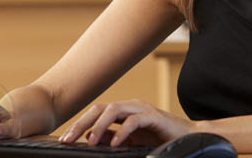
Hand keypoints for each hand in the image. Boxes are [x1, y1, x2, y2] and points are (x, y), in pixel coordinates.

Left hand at [59, 99, 193, 146]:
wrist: (187, 137)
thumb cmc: (159, 139)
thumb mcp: (131, 141)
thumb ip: (113, 137)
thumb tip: (91, 138)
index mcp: (124, 111)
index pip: (96, 113)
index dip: (79, 124)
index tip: (65, 140)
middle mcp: (131, 106)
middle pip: (101, 108)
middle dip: (82, 123)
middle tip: (67, 139)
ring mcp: (142, 109)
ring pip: (114, 110)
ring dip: (98, 126)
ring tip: (90, 142)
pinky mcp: (154, 117)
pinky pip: (134, 121)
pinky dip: (122, 132)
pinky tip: (115, 143)